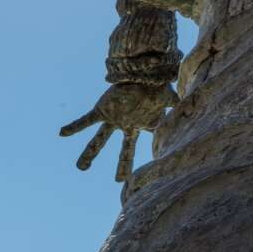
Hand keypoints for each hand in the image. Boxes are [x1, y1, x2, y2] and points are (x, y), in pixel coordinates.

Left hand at [58, 82, 177, 180]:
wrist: (139, 71)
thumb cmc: (155, 83)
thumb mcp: (168, 97)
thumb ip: (177, 105)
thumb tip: (191, 109)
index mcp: (143, 124)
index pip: (145, 141)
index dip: (154, 149)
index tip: (160, 157)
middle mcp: (127, 125)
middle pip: (124, 150)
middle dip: (122, 165)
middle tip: (118, 180)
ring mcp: (114, 119)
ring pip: (100, 140)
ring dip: (90, 153)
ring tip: (81, 167)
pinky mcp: (102, 110)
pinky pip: (87, 120)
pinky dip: (74, 127)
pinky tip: (62, 133)